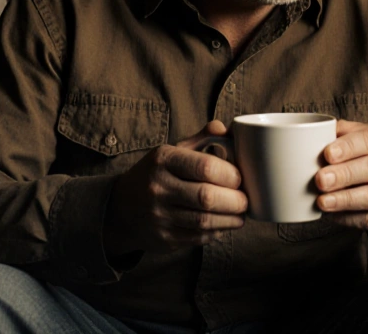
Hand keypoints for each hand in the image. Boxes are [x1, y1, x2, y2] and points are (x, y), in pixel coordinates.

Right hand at [105, 120, 247, 254]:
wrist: (121, 208)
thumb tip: (225, 129)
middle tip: (245, 199)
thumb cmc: (157, 175)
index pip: (205, 167)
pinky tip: (224, 224)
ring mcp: (159, 215)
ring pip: (205, 221)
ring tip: (240, 213)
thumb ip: (201, 139)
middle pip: (207, 197)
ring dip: (231, 219)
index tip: (239, 178)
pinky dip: (218, 231)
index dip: (230, 174)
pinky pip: (198, 237)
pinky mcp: (164, 238)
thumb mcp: (172, 152)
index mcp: (163, 160)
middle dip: (235, 200)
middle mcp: (158, 187)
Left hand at [314, 119, 367, 239]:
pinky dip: (348, 217)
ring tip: (322, 201)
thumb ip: (343, 135)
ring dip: (345, 199)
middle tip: (321, 179)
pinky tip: (332, 215)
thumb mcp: (363, 141)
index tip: (327, 154)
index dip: (349, 147)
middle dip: (344, 174)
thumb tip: (317, 136)